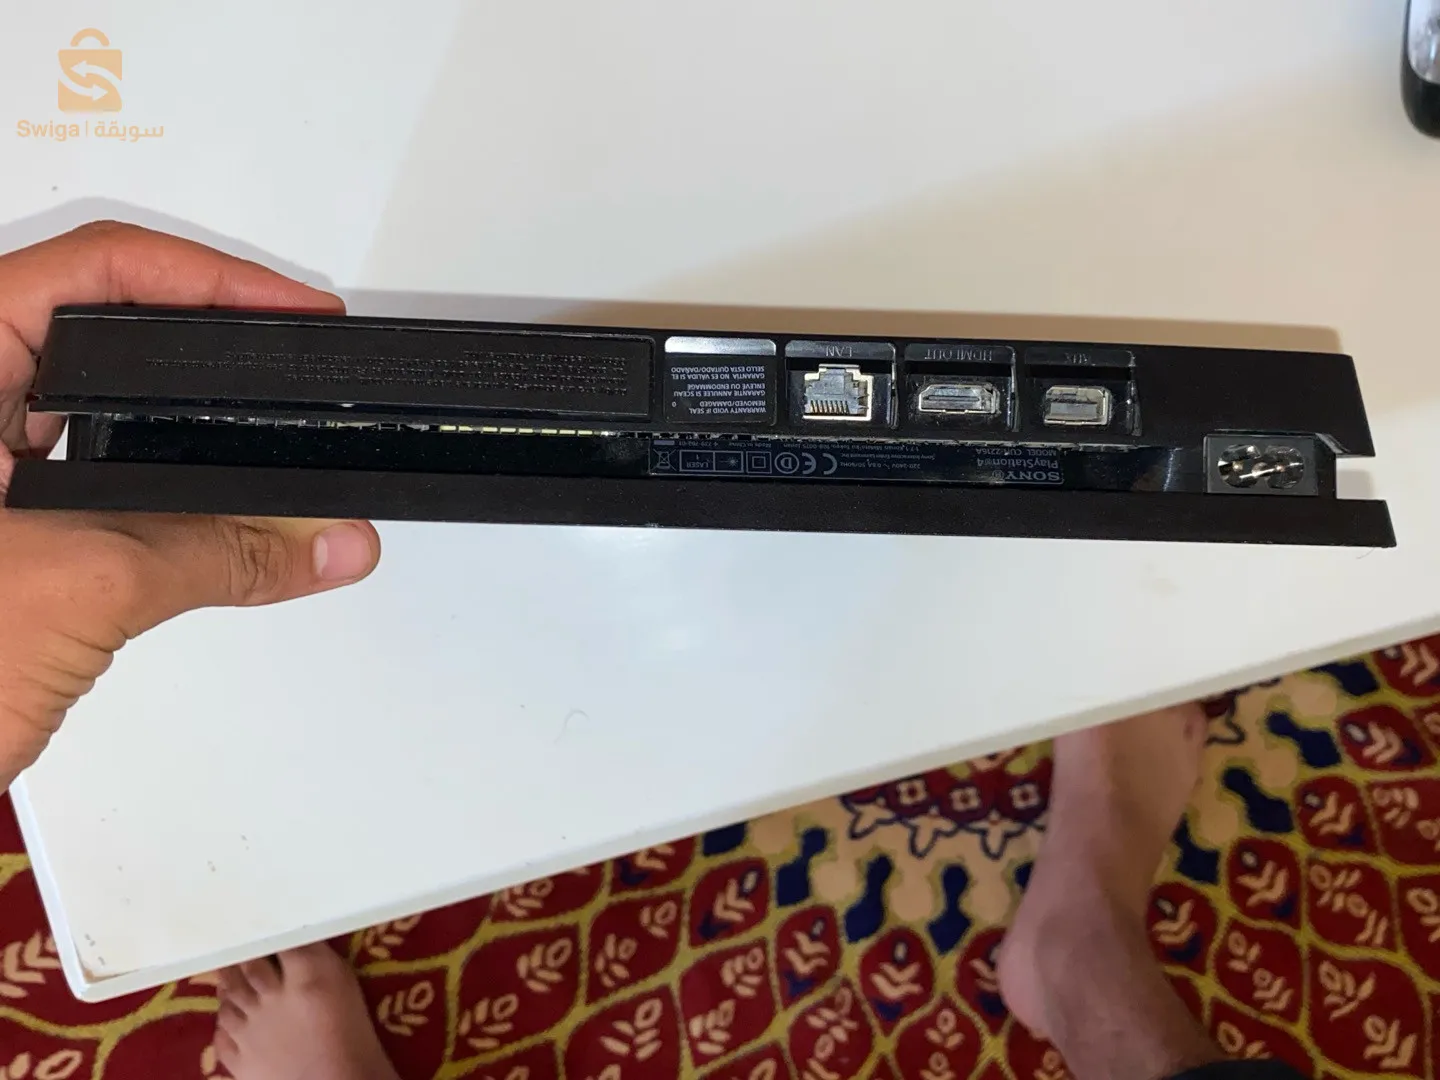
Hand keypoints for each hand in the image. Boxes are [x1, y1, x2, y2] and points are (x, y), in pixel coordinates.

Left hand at [0, 222, 380, 790]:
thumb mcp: (79, 586)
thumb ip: (220, 551)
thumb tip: (327, 539)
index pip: (91, 268)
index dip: (208, 277)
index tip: (293, 312)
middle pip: (102, 327)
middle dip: (211, 342)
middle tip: (292, 351)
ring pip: (100, 405)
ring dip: (190, 420)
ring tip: (265, 418)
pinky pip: (96, 474)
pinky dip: (167, 486)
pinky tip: (217, 503)